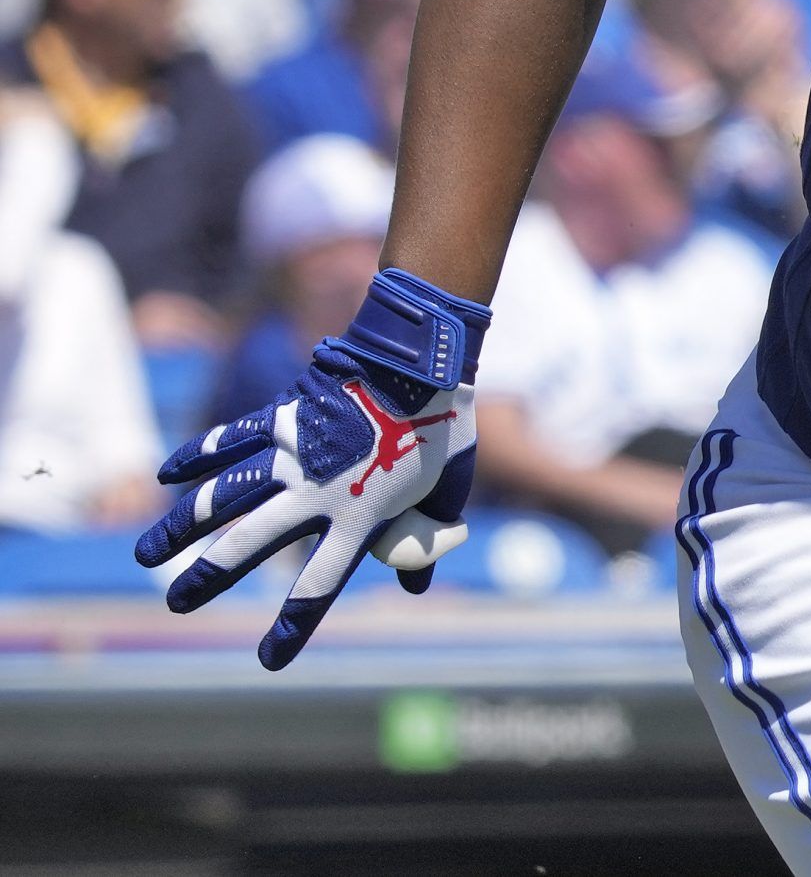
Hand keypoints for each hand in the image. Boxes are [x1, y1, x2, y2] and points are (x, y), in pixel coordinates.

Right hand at [134, 271, 486, 669]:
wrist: (425, 365)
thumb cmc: (445, 431)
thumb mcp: (447, 495)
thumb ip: (425, 541)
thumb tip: (416, 584)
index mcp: (358, 520)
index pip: (317, 589)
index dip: (292, 628)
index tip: (268, 660)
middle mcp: (316, 494)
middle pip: (249, 545)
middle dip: (208, 578)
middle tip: (176, 603)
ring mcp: (295, 456)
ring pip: (223, 497)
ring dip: (182, 526)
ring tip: (147, 553)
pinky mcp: (286, 417)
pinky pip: (234, 438)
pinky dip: (199, 454)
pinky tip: (167, 473)